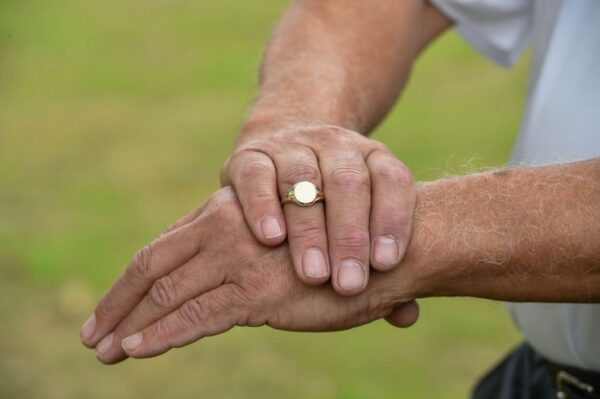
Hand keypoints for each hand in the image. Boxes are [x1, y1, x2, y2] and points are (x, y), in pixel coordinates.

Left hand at [80, 188, 419, 363]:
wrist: (385, 244)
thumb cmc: (336, 247)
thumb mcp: (283, 245)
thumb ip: (250, 258)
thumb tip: (221, 285)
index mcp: (227, 216)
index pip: (163, 249)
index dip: (129, 283)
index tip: (108, 314)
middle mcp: (225, 230)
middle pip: (152, 267)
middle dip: (117, 305)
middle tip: (91, 337)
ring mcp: (239, 260)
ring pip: (165, 292)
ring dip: (129, 325)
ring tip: (104, 352)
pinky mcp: (257, 293)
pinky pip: (194, 316)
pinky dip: (160, 335)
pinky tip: (135, 350)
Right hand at [222, 125, 416, 294]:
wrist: (283, 153)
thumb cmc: (331, 205)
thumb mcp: (362, 221)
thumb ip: (381, 264)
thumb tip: (406, 316)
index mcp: (371, 158)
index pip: (391, 180)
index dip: (392, 219)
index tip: (385, 264)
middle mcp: (335, 146)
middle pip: (348, 183)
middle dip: (350, 236)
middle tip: (349, 284)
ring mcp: (292, 147)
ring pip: (302, 180)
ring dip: (309, 230)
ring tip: (313, 275)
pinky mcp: (251, 156)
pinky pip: (257, 176)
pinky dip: (263, 206)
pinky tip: (271, 238)